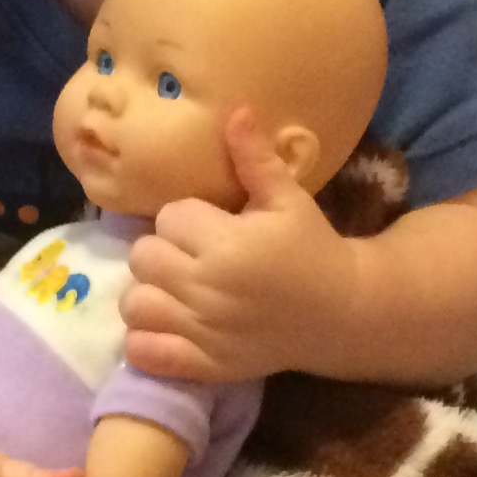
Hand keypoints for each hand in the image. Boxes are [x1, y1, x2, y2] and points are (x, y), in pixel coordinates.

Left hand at [120, 108, 356, 383]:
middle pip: (143, 257)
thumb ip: (255, 159)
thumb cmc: (312, 249)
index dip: (185, 219)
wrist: (341, 313)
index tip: (209, 226)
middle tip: (191, 258)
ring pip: (135, 304)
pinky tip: (169, 326)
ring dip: (150, 295)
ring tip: (177, 291)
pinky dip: (146, 340)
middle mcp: (209, 288)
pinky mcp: (204, 365)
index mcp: (227, 244)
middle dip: (163, 253)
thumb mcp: (289, 200)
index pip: (168, 218)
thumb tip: (234, 111)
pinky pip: (143, 352)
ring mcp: (203, 331)